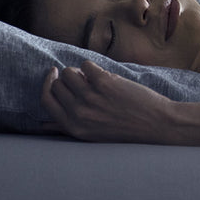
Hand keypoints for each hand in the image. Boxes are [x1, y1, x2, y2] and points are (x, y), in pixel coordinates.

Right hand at [40, 60, 175, 142]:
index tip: (52, 75)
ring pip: (69, 72)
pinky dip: (92, 66)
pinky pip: (87, 65)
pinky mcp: (105, 83)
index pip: (46, 100)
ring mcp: (91, 97)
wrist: (157, 124)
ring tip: (91, 77)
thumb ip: (69, 127)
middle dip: (65, 78)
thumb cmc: (126, 129)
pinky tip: (103, 74)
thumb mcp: (92, 135)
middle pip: (57, 85)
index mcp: (73, 127)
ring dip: (78, 70)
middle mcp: (79, 113)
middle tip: (79, 77)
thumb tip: (42, 125)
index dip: (47, 84)